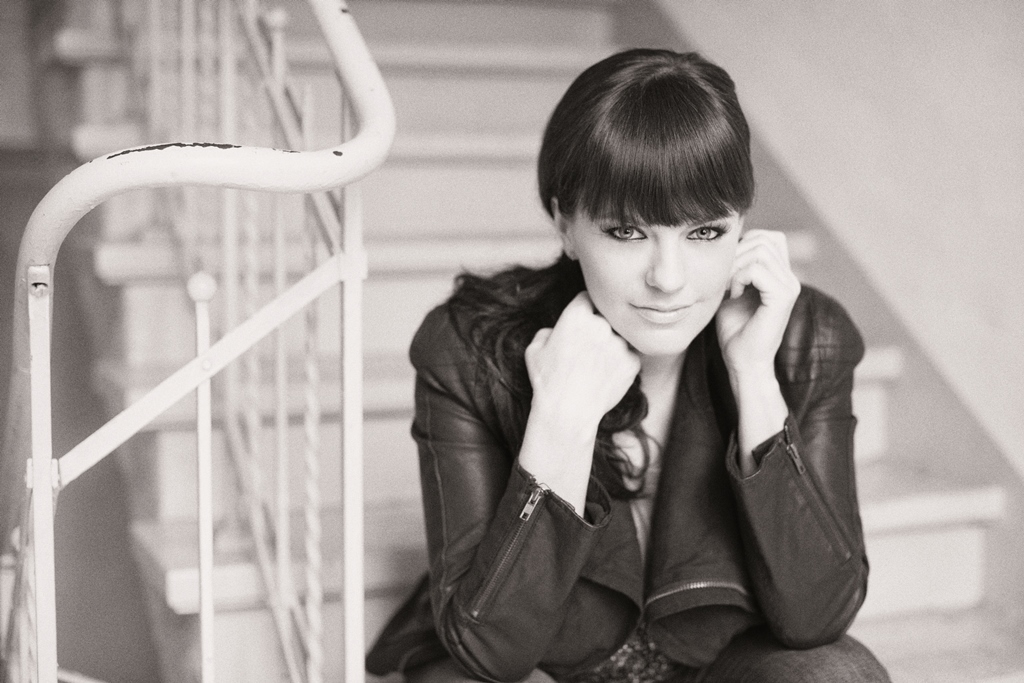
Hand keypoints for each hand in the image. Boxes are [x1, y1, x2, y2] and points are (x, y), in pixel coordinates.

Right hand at [525, 291, 640, 431]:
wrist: (568, 412)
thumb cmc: (547, 381)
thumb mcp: (534, 350)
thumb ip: (547, 331)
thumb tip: (556, 330)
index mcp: (577, 315)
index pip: (588, 297)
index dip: (585, 307)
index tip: (584, 317)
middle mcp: (601, 324)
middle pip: (606, 316)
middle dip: (599, 326)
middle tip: (589, 346)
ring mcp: (620, 342)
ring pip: (619, 336)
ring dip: (612, 344)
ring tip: (596, 365)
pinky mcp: (633, 361)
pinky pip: (629, 355)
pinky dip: (621, 363)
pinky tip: (606, 376)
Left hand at [715, 229, 800, 377]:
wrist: (743, 362)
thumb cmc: (735, 331)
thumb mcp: (731, 291)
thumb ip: (735, 268)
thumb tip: (728, 243)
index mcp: (781, 275)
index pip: (768, 237)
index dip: (743, 244)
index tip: (728, 270)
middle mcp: (790, 278)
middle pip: (764, 239)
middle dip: (736, 253)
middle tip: (724, 280)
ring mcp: (790, 286)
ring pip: (760, 250)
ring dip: (736, 266)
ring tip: (729, 288)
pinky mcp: (783, 297)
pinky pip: (757, 269)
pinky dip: (739, 278)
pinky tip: (734, 295)